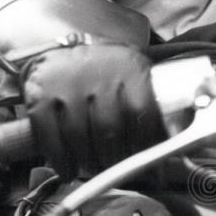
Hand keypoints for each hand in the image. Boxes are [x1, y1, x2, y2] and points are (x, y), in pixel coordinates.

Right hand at [21, 44, 165, 177]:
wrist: (68, 44)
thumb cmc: (111, 70)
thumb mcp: (138, 76)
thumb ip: (155, 107)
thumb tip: (176, 142)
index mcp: (129, 70)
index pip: (142, 113)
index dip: (146, 145)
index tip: (150, 169)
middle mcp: (97, 76)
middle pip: (109, 130)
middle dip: (116, 160)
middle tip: (118, 171)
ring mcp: (66, 86)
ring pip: (79, 137)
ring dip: (89, 163)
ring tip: (95, 171)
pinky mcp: (40, 95)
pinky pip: (49, 135)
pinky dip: (60, 159)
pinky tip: (68, 170)